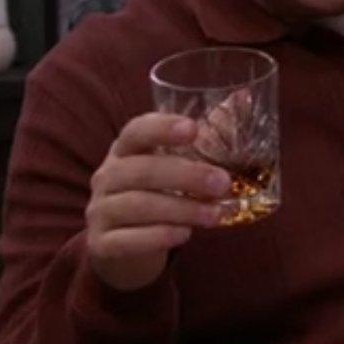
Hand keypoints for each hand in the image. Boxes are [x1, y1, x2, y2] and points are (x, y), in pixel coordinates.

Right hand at [86, 112, 230, 290]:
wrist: (124, 245)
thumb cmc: (158, 193)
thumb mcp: (176, 163)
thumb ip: (207, 135)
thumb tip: (243, 98)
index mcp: (125, 150)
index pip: (135, 131)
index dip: (161, 128)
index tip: (193, 129)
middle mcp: (107, 176)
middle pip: (141, 170)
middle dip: (185, 175)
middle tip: (223, 182)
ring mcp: (100, 211)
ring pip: (138, 206)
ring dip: (181, 209)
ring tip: (215, 214)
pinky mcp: (102, 244)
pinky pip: (127, 239)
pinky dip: (158, 236)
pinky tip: (185, 234)